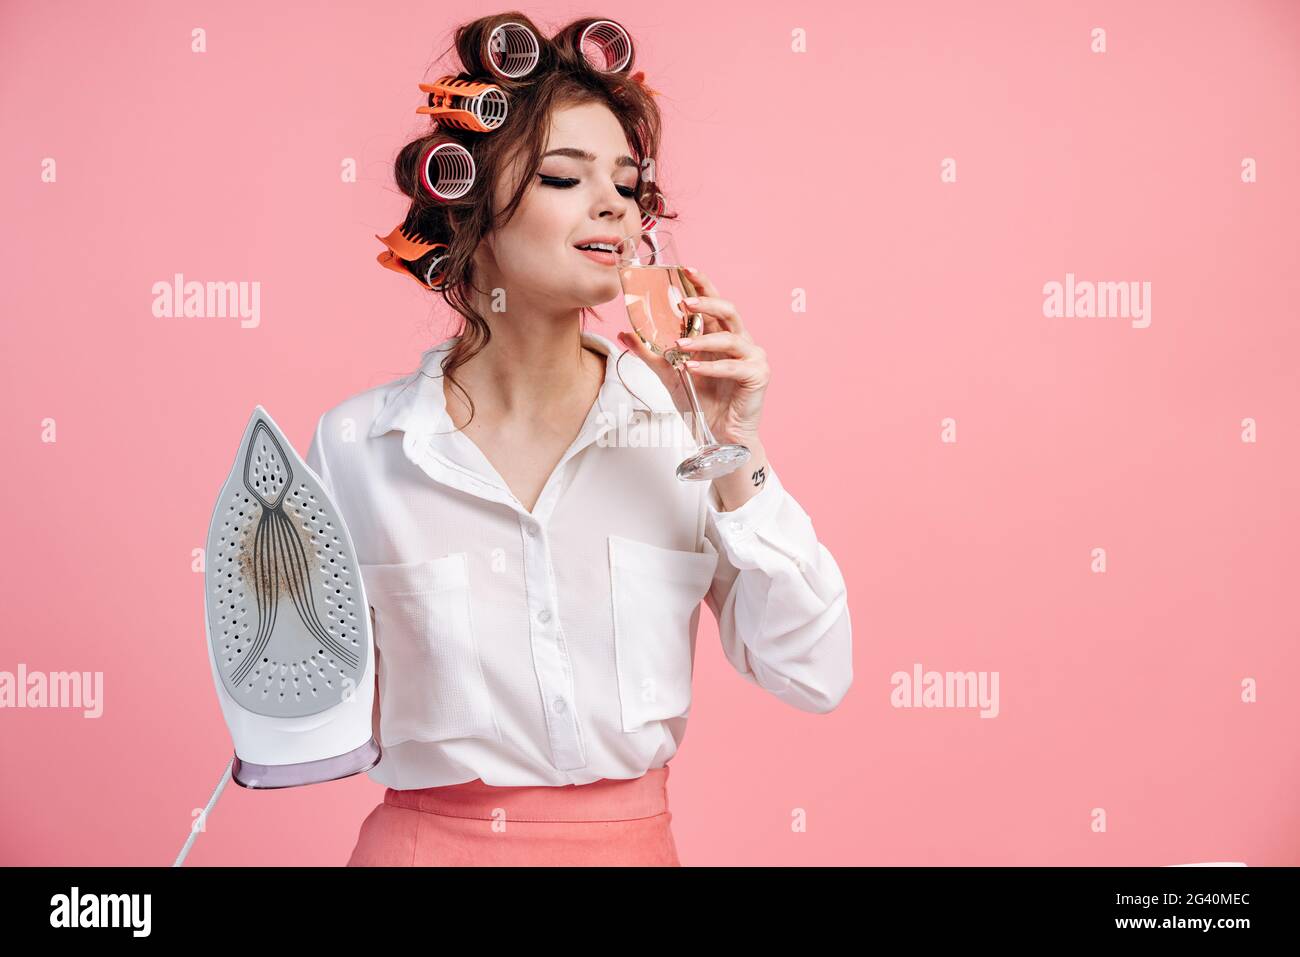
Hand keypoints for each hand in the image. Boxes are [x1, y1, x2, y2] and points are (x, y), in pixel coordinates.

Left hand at [616, 265, 768, 443]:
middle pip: (728, 310)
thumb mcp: (670, 374)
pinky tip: (692, 369)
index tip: (685, 269)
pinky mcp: (758, 375)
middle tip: (684, 301)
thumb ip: (651, 353)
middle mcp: (740, 341)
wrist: (718, 436)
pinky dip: (711, 367)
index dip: (702, 283)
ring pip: (730, 338)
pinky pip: (734, 366)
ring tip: (680, 346)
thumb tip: (626, 333)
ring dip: (703, 340)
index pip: (713, 302)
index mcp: (721, 335)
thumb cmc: (700, 404)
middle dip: (707, 301)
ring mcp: (752, 357)